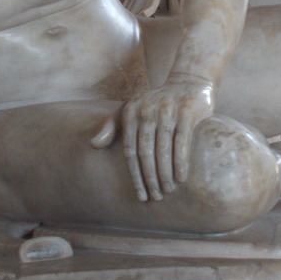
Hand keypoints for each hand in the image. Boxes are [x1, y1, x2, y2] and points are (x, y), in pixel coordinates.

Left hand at [92, 76, 213, 201]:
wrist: (187, 83)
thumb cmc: (155, 103)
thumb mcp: (131, 109)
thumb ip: (111, 125)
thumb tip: (93, 145)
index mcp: (131, 111)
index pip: (130, 150)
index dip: (134, 175)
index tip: (140, 194)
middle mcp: (147, 110)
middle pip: (146, 152)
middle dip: (150, 178)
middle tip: (155, 196)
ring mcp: (167, 110)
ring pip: (163, 149)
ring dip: (165, 173)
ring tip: (167, 190)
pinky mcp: (187, 111)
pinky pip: (182, 142)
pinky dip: (181, 162)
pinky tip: (181, 178)